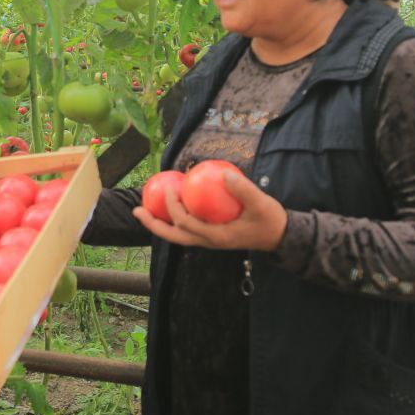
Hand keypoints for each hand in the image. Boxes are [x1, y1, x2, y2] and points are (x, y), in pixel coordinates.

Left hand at [131, 169, 288, 250]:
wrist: (278, 235)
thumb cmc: (269, 219)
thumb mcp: (261, 203)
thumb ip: (244, 189)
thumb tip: (223, 173)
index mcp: (216, 236)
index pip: (186, 224)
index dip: (173, 208)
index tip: (170, 189)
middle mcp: (208, 241)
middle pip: (173, 236)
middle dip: (152, 224)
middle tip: (136, 210)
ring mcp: (208, 240)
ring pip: (177, 235)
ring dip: (158, 224)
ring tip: (143, 209)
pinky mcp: (210, 235)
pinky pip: (186, 228)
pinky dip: (174, 218)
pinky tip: (170, 202)